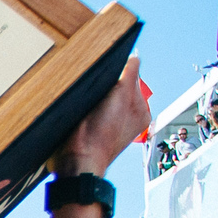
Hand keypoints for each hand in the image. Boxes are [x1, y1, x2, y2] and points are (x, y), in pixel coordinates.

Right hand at [54, 56, 146, 176]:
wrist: (77, 160)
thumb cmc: (101, 135)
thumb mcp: (121, 96)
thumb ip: (130, 75)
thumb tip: (135, 57)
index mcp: (140, 111)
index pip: (132, 78)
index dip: (119, 75)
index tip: (109, 80)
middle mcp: (127, 118)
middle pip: (116, 86)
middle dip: (106, 86)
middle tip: (98, 96)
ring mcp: (109, 123)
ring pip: (102, 96)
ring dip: (94, 95)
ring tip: (89, 105)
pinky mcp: (91, 127)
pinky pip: (90, 106)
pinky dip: (85, 104)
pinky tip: (82, 112)